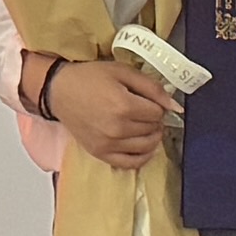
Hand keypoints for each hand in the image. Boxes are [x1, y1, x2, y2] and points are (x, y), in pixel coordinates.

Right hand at [42, 55, 175, 171]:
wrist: (60, 90)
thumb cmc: (90, 77)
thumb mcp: (122, 72)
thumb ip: (152, 87)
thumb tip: (176, 106)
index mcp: (124, 105)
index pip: (157, 113)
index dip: (157, 105)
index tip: (149, 100)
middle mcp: (117, 129)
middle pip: (153, 129)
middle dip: (154, 120)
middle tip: (144, 110)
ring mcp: (108, 144)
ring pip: (146, 146)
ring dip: (151, 136)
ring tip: (143, 125)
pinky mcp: (100, 153)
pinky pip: (131, 163)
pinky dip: (142, 156)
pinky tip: (142, 145)